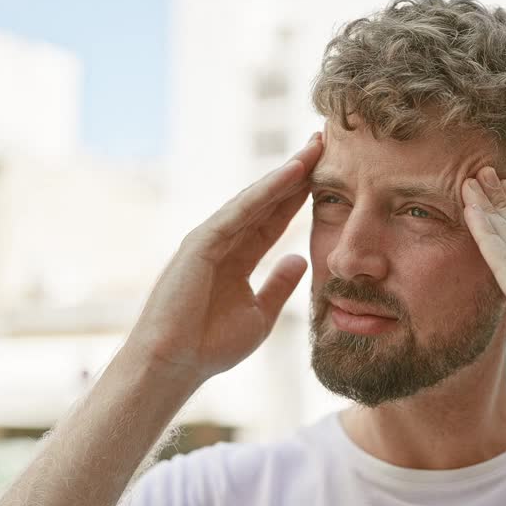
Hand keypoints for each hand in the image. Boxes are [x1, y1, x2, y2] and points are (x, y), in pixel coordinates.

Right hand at [123, 134, 323, 385]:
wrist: (175, 364)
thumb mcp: (259, 314)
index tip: (330, 173)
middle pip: (267, 200)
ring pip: (255, 199)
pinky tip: (291, 173)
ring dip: (286, 173)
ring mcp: (211, 239)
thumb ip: (279, 285)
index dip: (301, 195)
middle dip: (296, 172)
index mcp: (237, 258)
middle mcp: (224, 242)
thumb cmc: (209, 346)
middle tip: (325, 141)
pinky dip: (266, 191)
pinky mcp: (201, 242)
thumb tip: (300, 259)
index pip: (276, 219)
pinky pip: (240, 212)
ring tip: (314, 148)